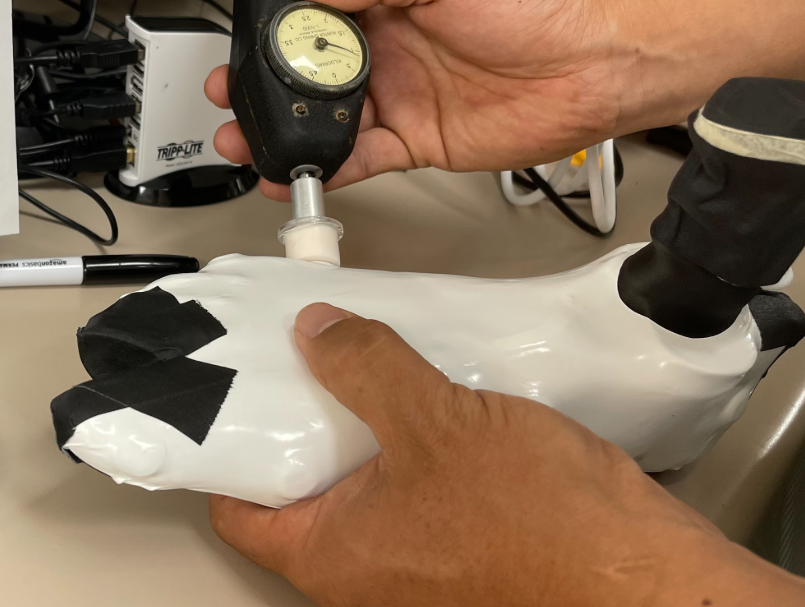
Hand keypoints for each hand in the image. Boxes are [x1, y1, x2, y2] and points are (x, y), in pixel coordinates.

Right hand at [206, 0, 623, 199]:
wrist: (597, 63)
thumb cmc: (540, 3)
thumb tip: (314, 0)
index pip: (314, 17)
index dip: (277, 33)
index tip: (245, 47)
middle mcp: (390, 45)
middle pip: (310, 70)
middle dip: (266, 85)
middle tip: (233, 95)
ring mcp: (401, 95)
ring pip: (328, 118)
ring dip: (286, 131)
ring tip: (248, 140)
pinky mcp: (418, 140)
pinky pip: (362, 158)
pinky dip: (327, 169)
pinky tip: (296, 174)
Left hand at [210, 303, 804, 606]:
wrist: (638, 567)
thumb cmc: (540, 525)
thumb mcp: (433, 422)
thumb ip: (365, 369)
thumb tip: (318, 331)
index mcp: (332, 555)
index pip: (241, 509)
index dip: (232, 451)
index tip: (237, 399)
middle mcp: (366, 563)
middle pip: (304, 485)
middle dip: (305, 419)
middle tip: (306, 358)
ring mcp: (415, 550)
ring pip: (365, 476)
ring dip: (364, 419)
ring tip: (365, 360)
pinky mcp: (461, 531)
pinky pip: (414, 475)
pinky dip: (409, 432)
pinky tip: (426, 388)